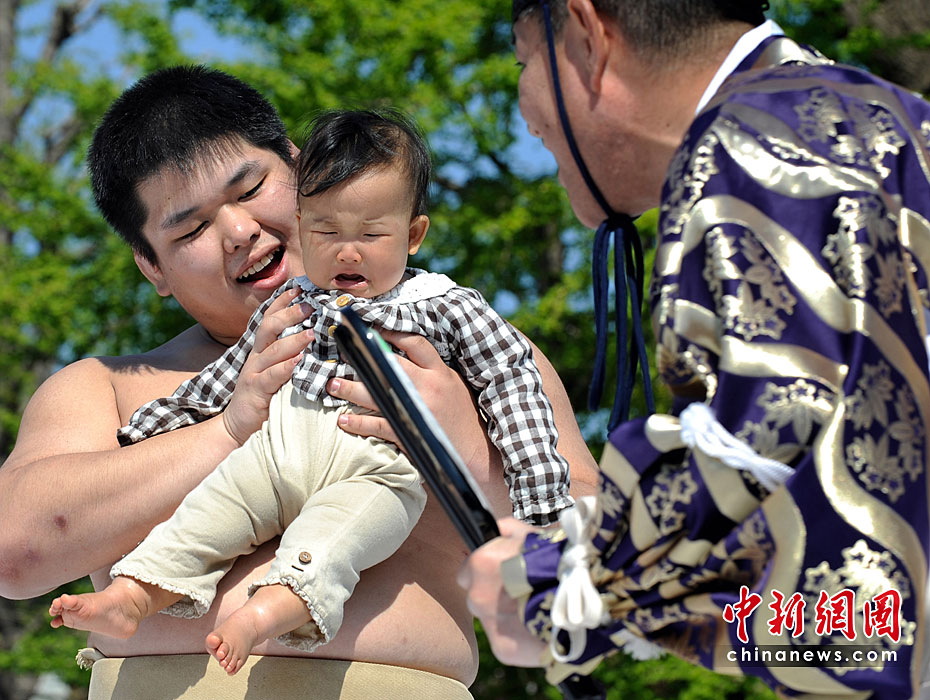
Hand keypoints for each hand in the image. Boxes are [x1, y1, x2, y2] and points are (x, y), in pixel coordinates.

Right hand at [222, 289, 311, 443]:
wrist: (238, 425)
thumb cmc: (264, 397)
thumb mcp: (276, 372)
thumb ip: (290, 356)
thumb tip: (316, 339)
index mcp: (262, 350)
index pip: (270, 319)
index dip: (282, 302)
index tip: (298, 288)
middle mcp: (256, 357)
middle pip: (270, 327)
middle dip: (290, 314)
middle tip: (310, 305)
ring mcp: (253, 372)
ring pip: (272, 350)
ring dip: (293, 340)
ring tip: (311, 333)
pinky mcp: (254, 390)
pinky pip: (270, 376)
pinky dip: (285, 368)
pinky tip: (298, 362)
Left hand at [327, 330, 489, 466]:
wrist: (475, 451)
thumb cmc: (463, 416)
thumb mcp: (454, 385)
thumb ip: (432, 369)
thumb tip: (402, 353)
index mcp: (440, 372)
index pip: (414, 343)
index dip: (391, 333)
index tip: (369, 329)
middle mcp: (428, 386)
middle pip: (388, 365)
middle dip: (363, 358)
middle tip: (343, 353)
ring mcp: (417, 409)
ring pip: (377, 393)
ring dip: (351, 389)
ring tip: (333, 384)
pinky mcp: (410, 432)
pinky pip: (378, 424)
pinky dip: (358, 423)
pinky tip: (343, 420)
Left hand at [458, 518, 545, 665]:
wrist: (584, 597)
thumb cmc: (554, 558)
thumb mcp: (526, 533)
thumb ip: (502, 531)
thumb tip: (492, 532)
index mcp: (480, 564)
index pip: (465, 572)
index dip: (484, 571)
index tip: (502, 572)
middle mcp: (477, 597)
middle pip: (476, 597)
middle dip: (494, 594)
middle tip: (520, 590)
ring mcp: (490, 625)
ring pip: (490, 619)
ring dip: (505, 614)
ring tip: (531, 607)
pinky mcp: (504, 649)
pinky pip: (504, 639)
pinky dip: (518, 635)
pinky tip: (536, 625)